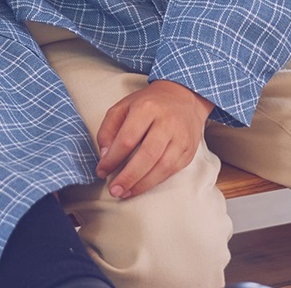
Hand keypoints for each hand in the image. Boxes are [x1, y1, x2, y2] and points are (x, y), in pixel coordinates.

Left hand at [95, 79, 212, 197]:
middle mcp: (166, 122)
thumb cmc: (148, 103)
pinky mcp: (189, 150)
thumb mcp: (123, 106)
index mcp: (146, 108)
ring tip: (125, 193)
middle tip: (114, 190)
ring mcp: (181, 137)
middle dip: (128, 176)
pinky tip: (141, 186)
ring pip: (162, 166)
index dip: (113, 158)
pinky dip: (154, 182)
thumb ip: (109, 128)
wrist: (183, 97)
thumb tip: (105, 156)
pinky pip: (172, 171)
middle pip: (147, 155)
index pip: (127, 138)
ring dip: (142, 184)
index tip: (101, 171)